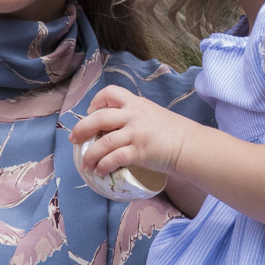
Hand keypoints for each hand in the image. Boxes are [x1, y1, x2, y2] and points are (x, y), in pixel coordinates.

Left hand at [69, 85, 191, 176]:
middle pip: (99, 118)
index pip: (110, 93)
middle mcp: (133, 115)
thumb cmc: (173, 132)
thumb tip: (114, 128)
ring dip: (90, 155)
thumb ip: (134, 116)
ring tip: (85, 164)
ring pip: (103, 142)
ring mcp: (136, 133)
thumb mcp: (152, 114)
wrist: (191, 145)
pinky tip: (100, 171)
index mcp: (136, 103)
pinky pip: (114, 158)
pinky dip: (103, 165)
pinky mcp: (139, 151)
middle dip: (82, 129)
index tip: (90, 113)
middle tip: (74, 139)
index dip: (95, 102)